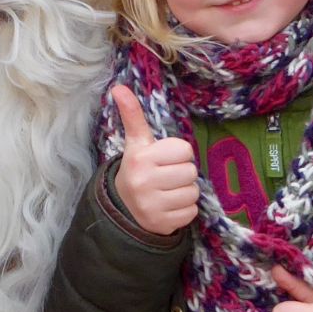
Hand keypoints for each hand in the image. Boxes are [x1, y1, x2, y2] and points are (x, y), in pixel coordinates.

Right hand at [110, 85, 199, 236]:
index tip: (164, 160)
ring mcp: (152, 205)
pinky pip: (191, 212)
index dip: (178, 154)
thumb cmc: (138, 169)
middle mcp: (144, 182)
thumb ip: (132, 115)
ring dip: (185, 192)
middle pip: (191, 172)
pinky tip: (169, 206)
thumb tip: (119, 87)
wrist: (124, 208)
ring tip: (168, 191)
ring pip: (193, 192)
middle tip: (167, 177)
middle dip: (183, 174)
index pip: (184, 150)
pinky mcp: (162, 224)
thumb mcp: (136, 143)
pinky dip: (184, 210)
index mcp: (140, 158)